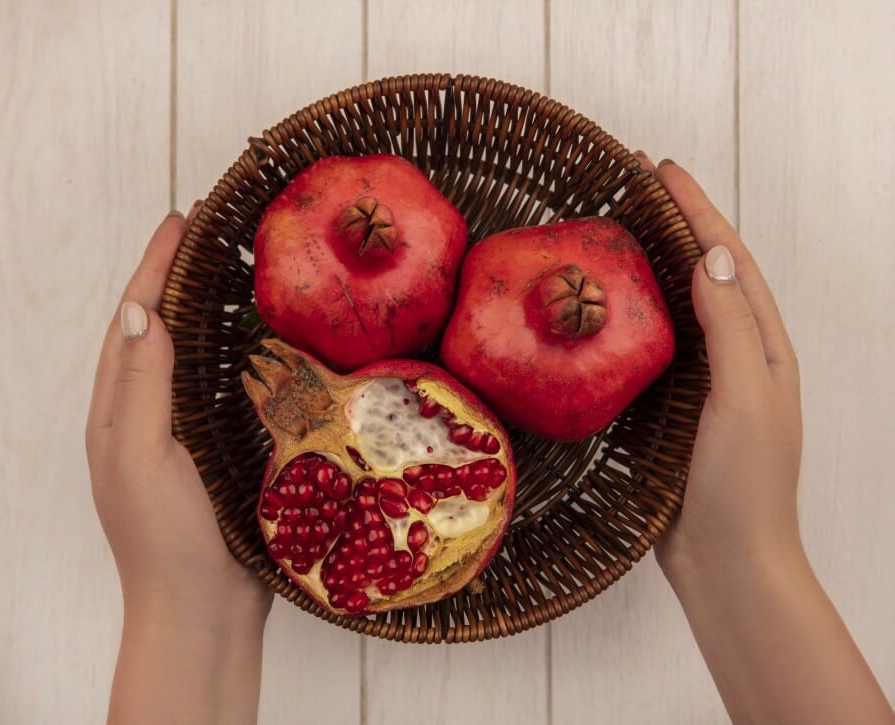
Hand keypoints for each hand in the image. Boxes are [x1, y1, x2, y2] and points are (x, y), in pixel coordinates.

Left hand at [86, 206, 270, 724]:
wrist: (199, 609)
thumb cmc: (164, 538)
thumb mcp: (140, 457)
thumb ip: (140, 386)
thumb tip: (139, 311)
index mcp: (118, 411)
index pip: (134, 322)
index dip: (154, 268)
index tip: (180, 220)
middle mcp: (146, 415)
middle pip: (160, 331)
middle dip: (178, 279)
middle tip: (211, 236)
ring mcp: (182, 434)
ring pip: (192, 359)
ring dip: (208, 314)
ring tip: (234, 274)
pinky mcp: (218, 453)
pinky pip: (223, 392)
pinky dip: (237, 359)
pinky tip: (262, 346)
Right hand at [635, 156, 892, 723]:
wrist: (727, 561)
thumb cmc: (744, 484)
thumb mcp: (747, 398)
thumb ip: (732, 329)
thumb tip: (709, 258)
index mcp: (762, 345)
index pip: (725, 259)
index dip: (696, 210)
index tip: (661, 168)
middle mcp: (734, 354)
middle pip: (700, 272)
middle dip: (672, 224)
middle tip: (631, 185)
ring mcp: (701, 380)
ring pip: (673, 307)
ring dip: (648, 264)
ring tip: (614, 229)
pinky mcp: (669, 407)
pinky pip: (649, 347)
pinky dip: (629, 316)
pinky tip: (602, 309)